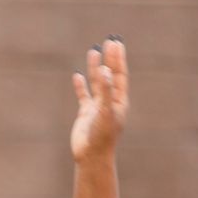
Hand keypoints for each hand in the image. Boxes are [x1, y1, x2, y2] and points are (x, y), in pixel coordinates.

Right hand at [71, 39, 128, 161]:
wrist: (92, 156)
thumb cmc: (102, 136)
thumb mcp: (105, 111)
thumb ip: (104, 91)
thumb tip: (104, 70)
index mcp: (119, 101)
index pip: (119, 75)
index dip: (118, 59)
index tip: (116, 43)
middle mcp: (110, 102)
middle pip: (110, 75)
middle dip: (110, 59)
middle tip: (110, 41)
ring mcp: (98, 108)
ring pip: (97, 83)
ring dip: (95, 67)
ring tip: (94, 51)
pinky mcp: (86, 114)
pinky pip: (83, 96)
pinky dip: (81, 86)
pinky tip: (78, 76)